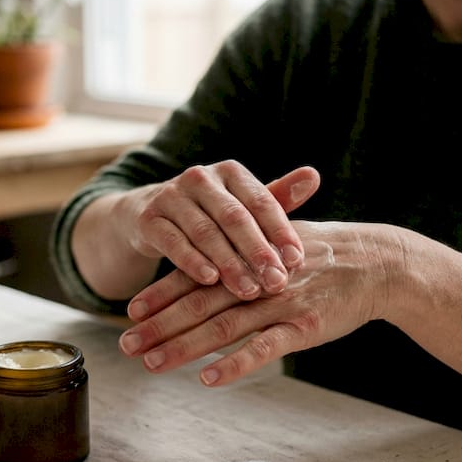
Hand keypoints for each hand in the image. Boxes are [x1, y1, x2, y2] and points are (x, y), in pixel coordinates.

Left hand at [118, 221, 393, 385]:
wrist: (378, 262)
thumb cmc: (325, 255)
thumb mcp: (279, 243)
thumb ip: (242, 257)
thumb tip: (206, 276)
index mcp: (247, 256)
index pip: (196, 274)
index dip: (162, 292)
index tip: (131, 310)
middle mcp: (257, 279)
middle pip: (199, 303)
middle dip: (159, 325)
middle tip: (126, 344)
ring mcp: (279, 303)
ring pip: (223, 327)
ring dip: (183, 346)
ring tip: (151, 364)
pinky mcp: (304, 328)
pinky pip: (264, 348)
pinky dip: (235, 364)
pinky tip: (209, 379)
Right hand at [120, 162, 319, 300]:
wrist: (148, 217)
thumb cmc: (209, 214)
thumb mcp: (241, 206)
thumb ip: (277, 197)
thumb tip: (314, 176)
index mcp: (230, 172)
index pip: (261, 201)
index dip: (280, 232)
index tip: (298, 261)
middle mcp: (200, 177)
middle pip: (235, 217)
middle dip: (258, 252)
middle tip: (277, 282)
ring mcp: (171, 196)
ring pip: (205, 232)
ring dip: (229, 263)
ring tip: (249, 289)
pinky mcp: (148, 218)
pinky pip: (173, 242)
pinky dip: (192, 262)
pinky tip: (210, 280)